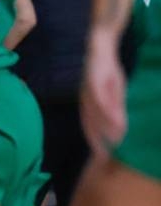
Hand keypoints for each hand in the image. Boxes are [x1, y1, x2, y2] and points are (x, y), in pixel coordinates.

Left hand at [80, 39, 127, 157]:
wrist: (100, 48)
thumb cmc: (105, 71)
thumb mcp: (112, 90)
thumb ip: (115, 107)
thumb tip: (120, 124)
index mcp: (87, 104)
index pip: (89, 126)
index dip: (95, 141)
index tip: (102, 156)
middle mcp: (85, 100)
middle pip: (90, 124)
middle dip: (98, 140)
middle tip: (106, 157)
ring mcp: (88, 91)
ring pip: (96, 114)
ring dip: (106, 130)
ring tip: (115, 144)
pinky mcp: (94, 81)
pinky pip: (101, 99)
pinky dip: (108, 112)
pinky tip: (117, 121)